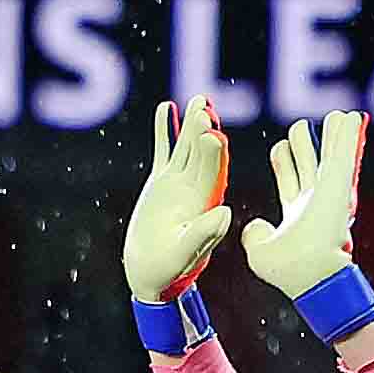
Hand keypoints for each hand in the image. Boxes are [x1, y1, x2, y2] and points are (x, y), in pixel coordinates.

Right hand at [121, 101, 230, 306]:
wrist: (148, 272)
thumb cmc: (169, 268)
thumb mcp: (187, 252)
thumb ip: (205, 232)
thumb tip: (225, 211)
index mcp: (206, 202)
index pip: (212, 172)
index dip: (213, 152)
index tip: (212, 134)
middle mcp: (195, 187)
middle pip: (201, 153)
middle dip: (202, 131)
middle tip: (203, 108)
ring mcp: (178, 182)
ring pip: (185, 146)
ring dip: (189, 124)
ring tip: (196, 100)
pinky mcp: (161, 182)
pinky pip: (163, 150)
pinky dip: (164, 130)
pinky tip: (166, 108)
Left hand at [242, 111, 368, 308]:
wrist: (312, 271)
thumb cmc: (287, 269)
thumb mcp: (259, 253)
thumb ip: (254, 235)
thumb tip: (254, 225)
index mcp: (295, 213)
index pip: (289, 177)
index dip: (283, 159)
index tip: (280, 148)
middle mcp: (314, 200)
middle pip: (309, 161)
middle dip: (303, 142)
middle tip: (300, 127)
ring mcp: (329, 189)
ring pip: (331, 153)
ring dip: (333, 133)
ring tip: (337, 116)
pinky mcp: (339, 180)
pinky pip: (346, 149)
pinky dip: (348, 133)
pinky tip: (351, 116)